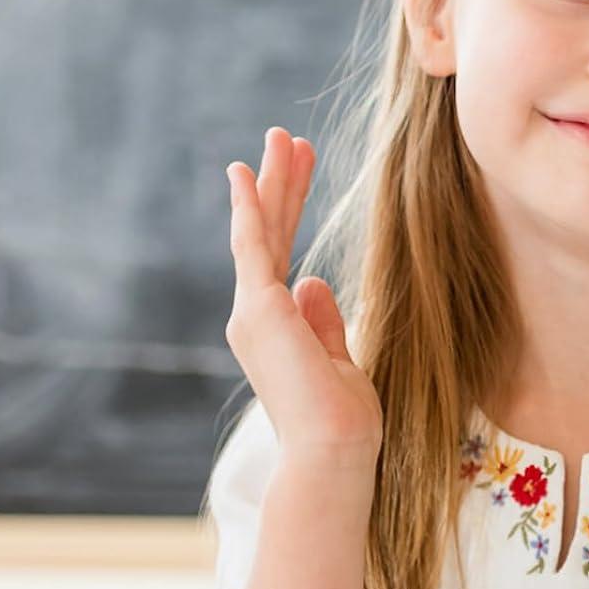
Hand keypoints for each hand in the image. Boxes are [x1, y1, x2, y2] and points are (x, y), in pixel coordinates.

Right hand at [225, 127, 382, 470]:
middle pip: (267, 235)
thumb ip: (322, 321)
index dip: (287, 209)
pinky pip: (253, 247)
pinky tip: (246, 173)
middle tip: (287, 138)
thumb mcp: (339, 361)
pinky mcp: (259, 309)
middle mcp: (254, 316)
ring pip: (261, 232)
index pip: (278, 254)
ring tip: (283, 137)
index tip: (296, 172)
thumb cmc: (341, 422)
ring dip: (274, 183)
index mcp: (273, 327)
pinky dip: (250, 208)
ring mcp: (252, 312)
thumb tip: (313, 281)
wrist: (333, 451)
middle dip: (280, 185)